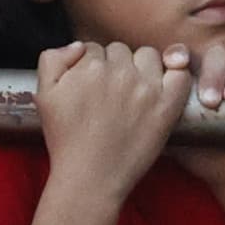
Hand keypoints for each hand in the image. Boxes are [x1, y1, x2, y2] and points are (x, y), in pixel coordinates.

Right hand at [36, 40, 188, 208]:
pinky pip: (181, 73)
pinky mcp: (167, 107)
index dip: (90, 67)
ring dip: (141, 68)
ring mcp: (146, 89)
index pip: (93, 49)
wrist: (89, 178)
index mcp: (90, 66)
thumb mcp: (43, 95)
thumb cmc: (65, 140)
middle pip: (120, 51)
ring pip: (148, 56)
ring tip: (132, 92)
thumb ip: (52, 60)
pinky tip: (165, 86)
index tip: (90, 87)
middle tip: (110, 94)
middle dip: (114, 66)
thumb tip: (78, 46)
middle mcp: (120, 73)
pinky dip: (176, 73)